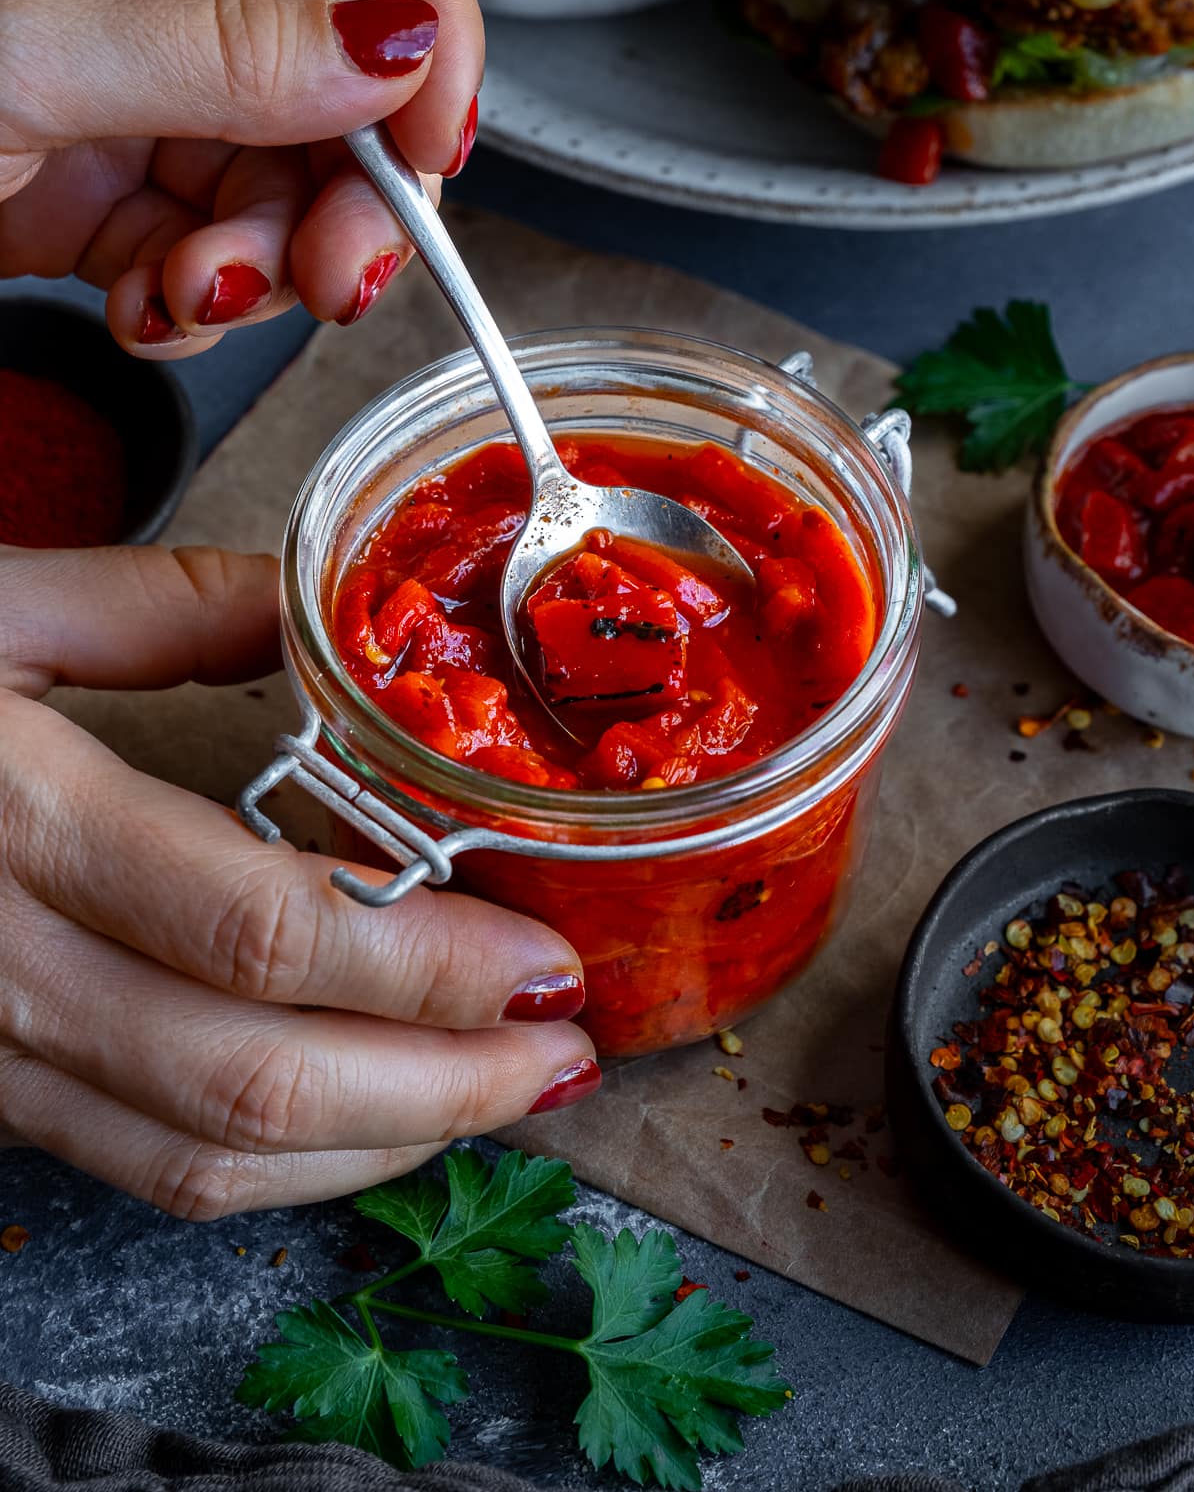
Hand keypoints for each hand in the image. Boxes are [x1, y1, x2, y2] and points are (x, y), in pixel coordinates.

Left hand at [0, 0, 483, 349]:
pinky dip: (196, 303)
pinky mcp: (118, 195)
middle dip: (349, 192)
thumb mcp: (21, 52)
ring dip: (261, 268)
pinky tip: (139, 307)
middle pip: (348, 81)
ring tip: (179, 294)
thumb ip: (218, 52)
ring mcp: (146, 97)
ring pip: (296, 187)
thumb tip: (395, 49)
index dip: (426, 27)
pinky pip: (219, 252)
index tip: (434, 143)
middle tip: (330, 275)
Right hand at [0, 546, 596, 1215]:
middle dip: (440, 1086)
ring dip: (377, 1147)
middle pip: (249, 1075)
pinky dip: (275, 1164)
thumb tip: (331, 611)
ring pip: (196, 1153)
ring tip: (500, 1099)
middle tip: (563, 1054)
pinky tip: (365, 1126)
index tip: (544, 954)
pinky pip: (137, 1163)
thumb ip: (174, 604)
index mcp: (13, 812)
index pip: (258, 931)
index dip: (422, 964)